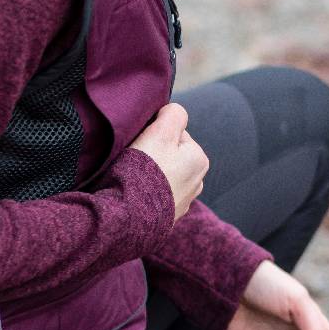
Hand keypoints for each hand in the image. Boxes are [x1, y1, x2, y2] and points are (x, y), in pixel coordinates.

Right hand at [131, 103, 208, 221]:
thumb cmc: (145, 171)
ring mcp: (182, 202)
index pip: (175, 133)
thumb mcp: (161, 131)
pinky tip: (136, 194)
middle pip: (170, 154)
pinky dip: (146, 192)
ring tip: (135, 179)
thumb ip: (174, 114)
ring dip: (150, 174)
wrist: (128, 216)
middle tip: (137, 160)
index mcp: (199, 159)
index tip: (143, 144)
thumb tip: (172, 112)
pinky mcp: (167, 217)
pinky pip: (155, 195)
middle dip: (154, 154)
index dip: (155, 134)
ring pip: (163, 174)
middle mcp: (197, 182)